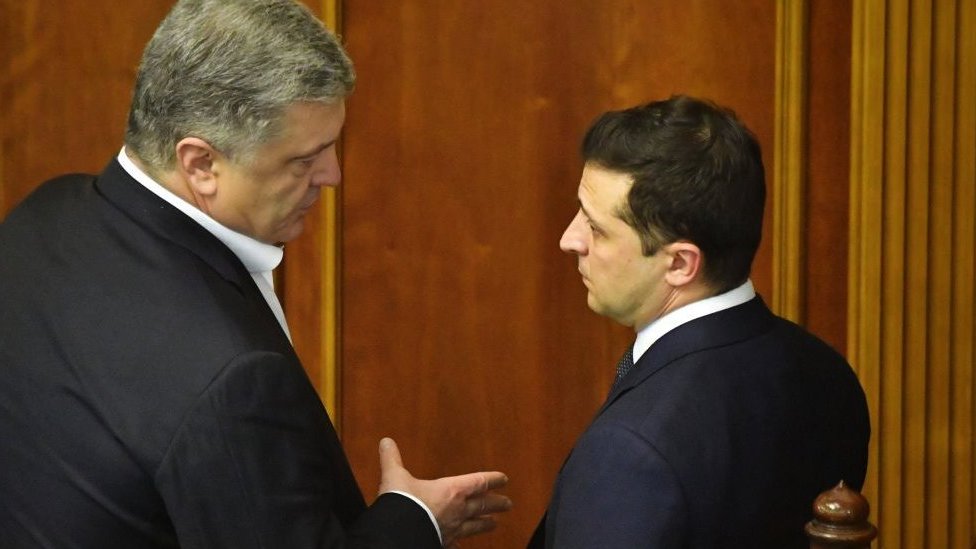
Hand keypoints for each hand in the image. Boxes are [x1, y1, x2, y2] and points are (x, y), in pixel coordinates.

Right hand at [377, 437, 511, 546]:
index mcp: (452, 490)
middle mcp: (458, 510)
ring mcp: (453, 529)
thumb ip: (392, 458)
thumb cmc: (402, 503)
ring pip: (475, 526)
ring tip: (494, 524)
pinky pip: (456, 543)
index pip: (480, 483)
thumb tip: (386, 441)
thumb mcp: (394, 476)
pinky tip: (461, 545)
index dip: (493, 480)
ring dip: (485, 524)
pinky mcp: (444, 543)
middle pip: (484, 506)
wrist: (397, 533)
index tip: (504, 479)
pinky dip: (460, 543)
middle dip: (497, 504)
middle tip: (508, 504)